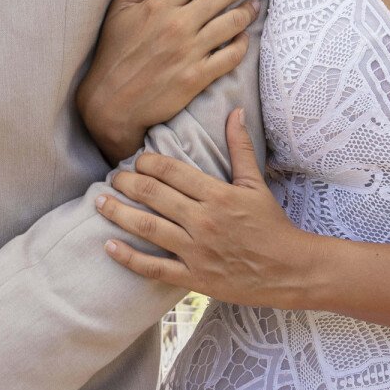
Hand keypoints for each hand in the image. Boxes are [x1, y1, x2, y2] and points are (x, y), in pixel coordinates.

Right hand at [77, 0, 260, 162]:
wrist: (110, 103)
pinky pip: (231, 56)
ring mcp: (190, 52)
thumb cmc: (113, 54)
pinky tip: (244, 37)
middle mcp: (178, 26)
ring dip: (248, 10)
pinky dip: (242, 44)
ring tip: (255, 4)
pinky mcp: (198, 78)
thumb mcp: (119, 9)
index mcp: (159, 6)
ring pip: (232, 23)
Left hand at [96, 109, 314, 306]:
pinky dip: (129, 258)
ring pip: (148, 228)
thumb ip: (240, 148)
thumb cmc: (272, 225)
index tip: (136, 161)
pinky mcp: (194, 277)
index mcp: (217, 195)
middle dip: (127, 183)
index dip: (148, 163)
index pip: (172, 172)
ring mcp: (196, 251)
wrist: (290, 270)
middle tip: (112, 178)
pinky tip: (109, 245)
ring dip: (119, 214)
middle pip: (154, 196)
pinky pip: (154, 268)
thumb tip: (235, 111)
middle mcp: (202, 221)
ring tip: (100, 203)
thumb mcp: (256, 184)